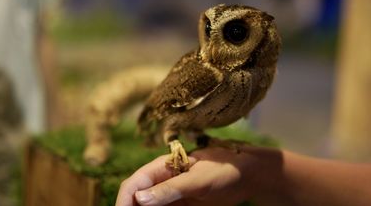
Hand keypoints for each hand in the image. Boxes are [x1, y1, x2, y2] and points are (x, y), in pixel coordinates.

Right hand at [116, 147, 256, 205]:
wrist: (246, 174)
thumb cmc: (223, 169)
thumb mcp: (198, 179)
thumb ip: (171, 188)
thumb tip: (139, 199)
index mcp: (162, 167)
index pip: (134, 184)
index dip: (124, 201)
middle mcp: (161, 181)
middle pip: (136, 199)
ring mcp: (170, 195)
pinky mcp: (180, 205)